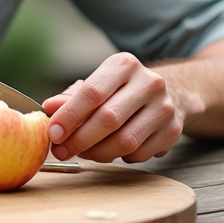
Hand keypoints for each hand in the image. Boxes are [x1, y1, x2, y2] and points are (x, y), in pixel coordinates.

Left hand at [42, 53, 186, 163]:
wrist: (168, 94)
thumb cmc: (121, 91)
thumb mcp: (97, 84)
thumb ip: (72, 97)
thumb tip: (50, 108)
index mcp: (124, 64)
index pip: (92, 92)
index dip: (69, 116)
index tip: (53, 134)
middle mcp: (149, 82)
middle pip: (108, 119)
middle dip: (80, 140)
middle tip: (62, 151)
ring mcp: (164, 107)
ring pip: (125, 142)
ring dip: (98, 153)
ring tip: (85, 152)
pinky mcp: (173, 130)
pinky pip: (139, 154)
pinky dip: (121, 158)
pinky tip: (114, 149)